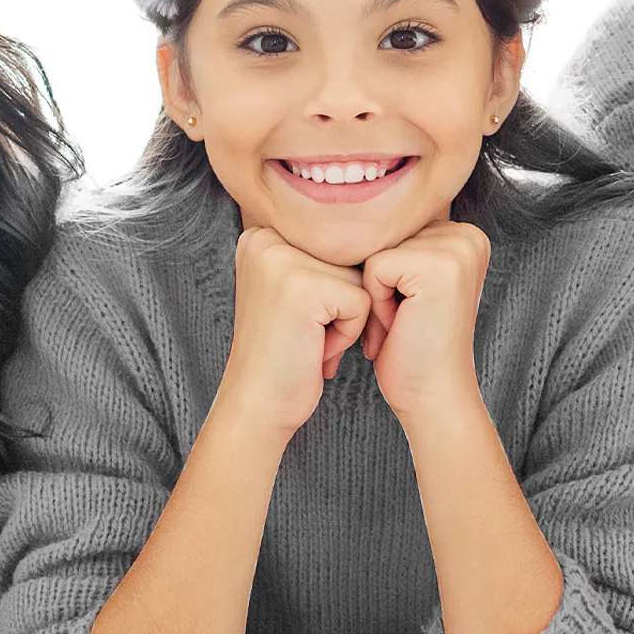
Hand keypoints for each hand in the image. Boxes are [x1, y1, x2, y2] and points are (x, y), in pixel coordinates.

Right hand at [215, 227, 370, 442]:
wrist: (257, 405)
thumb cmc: (284, 351)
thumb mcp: (293, 289)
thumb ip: (319, 255)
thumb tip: (375, 228)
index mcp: (262, 234)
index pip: (336, 245)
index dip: (333, 289)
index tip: (301, 316)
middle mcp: (266, 239)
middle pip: (349, 258)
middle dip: (340, 303)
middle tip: (304, 332)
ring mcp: (281, 260)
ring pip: (358, 279)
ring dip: (346, 317)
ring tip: (308, 338)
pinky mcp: (303, 288)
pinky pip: (361, 303)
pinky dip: (348, 333)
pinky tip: (314, 348)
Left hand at [361, 221, 489, 426]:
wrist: (432, 397)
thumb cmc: (413, 347)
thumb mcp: (410, 284)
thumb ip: (403, 244)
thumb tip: (358, 208)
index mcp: (465, 234)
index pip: (394, 229)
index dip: (387, 273)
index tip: (409, 308)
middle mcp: (468, 235)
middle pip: (385, 236)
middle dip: (381, 283)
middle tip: (405, 321)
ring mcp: (457, 248)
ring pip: (376, 250)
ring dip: (377, 294)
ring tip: (403, 323)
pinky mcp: (438, 266)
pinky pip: (374, 267)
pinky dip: (376, 303)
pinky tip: (400, 326)